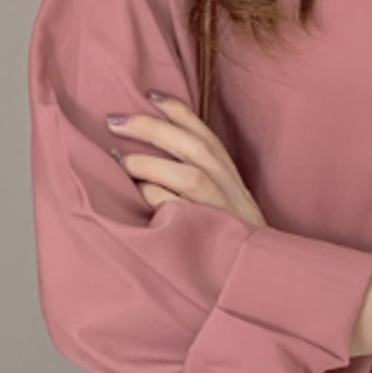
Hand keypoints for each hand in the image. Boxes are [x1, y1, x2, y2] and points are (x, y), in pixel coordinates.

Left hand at [106, 90, 267, 227]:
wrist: (256, 278)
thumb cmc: (230, 240)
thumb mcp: (225, 204)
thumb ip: (202, 179)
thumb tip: (154, 155)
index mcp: (232, 178)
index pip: (207, 135)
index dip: (179, 112)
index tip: (150, 94)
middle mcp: (232, 190)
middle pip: (194, 147)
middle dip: (152, 127)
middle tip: (114, 120)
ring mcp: (223, 212)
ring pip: (188, 176)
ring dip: (148, 163)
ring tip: (119, 160)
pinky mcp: (212, 235)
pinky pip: (177, 210)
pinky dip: (154, 198)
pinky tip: (137, 197)